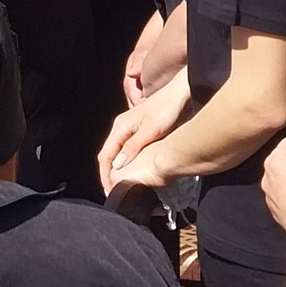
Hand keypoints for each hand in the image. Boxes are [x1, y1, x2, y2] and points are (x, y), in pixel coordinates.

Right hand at [98, 80, 186, 195]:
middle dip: (108, 174)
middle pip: (108, 154)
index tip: (109, 191)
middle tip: (113, 192)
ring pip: (117, 152)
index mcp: (120, 126)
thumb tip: (117, 165)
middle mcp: (121, 127)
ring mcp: (129, 128)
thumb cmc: (167, 109)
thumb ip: (133, 147)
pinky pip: (126, 149)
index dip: (105, 175)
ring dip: (116, 169)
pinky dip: (125, 162)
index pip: (105, 155)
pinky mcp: (138, 130)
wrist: (180, 94)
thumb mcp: (150, 130)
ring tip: (121, 185)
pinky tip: (132, 171)